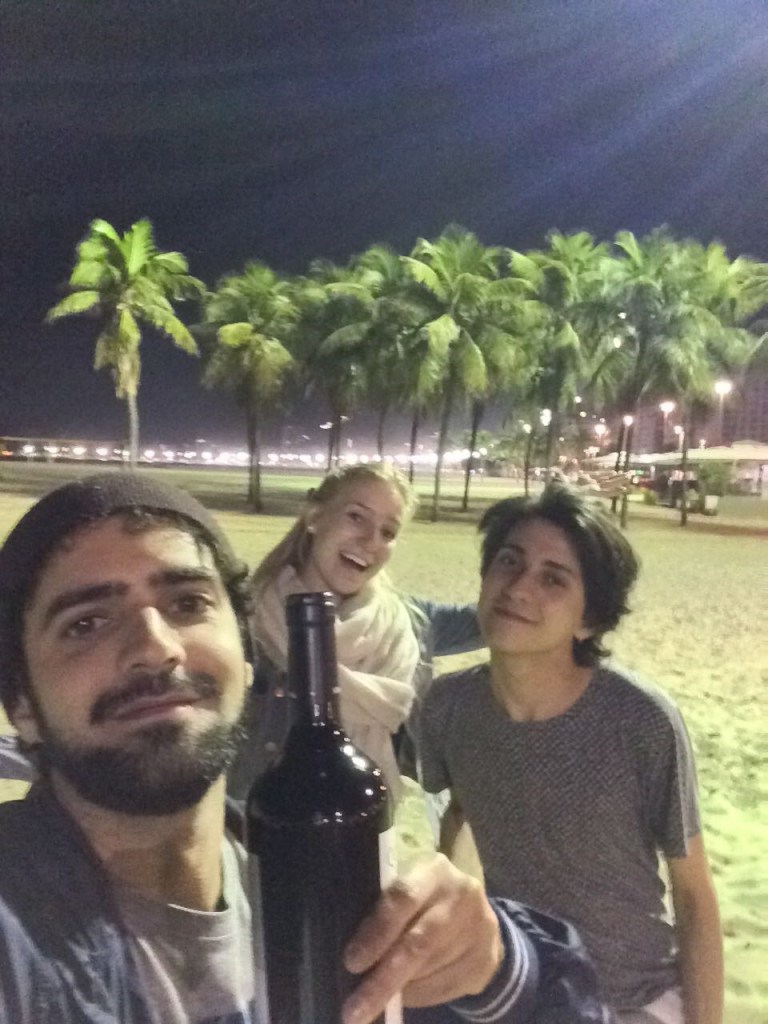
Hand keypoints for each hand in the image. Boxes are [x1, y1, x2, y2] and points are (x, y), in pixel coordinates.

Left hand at [342, 853, 503, 1023]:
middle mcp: (461, 893)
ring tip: (376, 1001)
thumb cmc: (424, 902)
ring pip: (430, 970)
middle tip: (354, 1011)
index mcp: (433, 869)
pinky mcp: (487, 958)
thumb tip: (352, 957)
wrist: (476, 916)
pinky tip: (406, 996)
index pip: (402, 899)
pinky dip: (419, 996)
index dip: (376, 932)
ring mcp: (480, 927)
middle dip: (382, 980)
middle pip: (418, 943)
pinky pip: (446, 987)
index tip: (351, 963)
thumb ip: (384, 912)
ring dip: (400, 989)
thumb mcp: (408, 892)